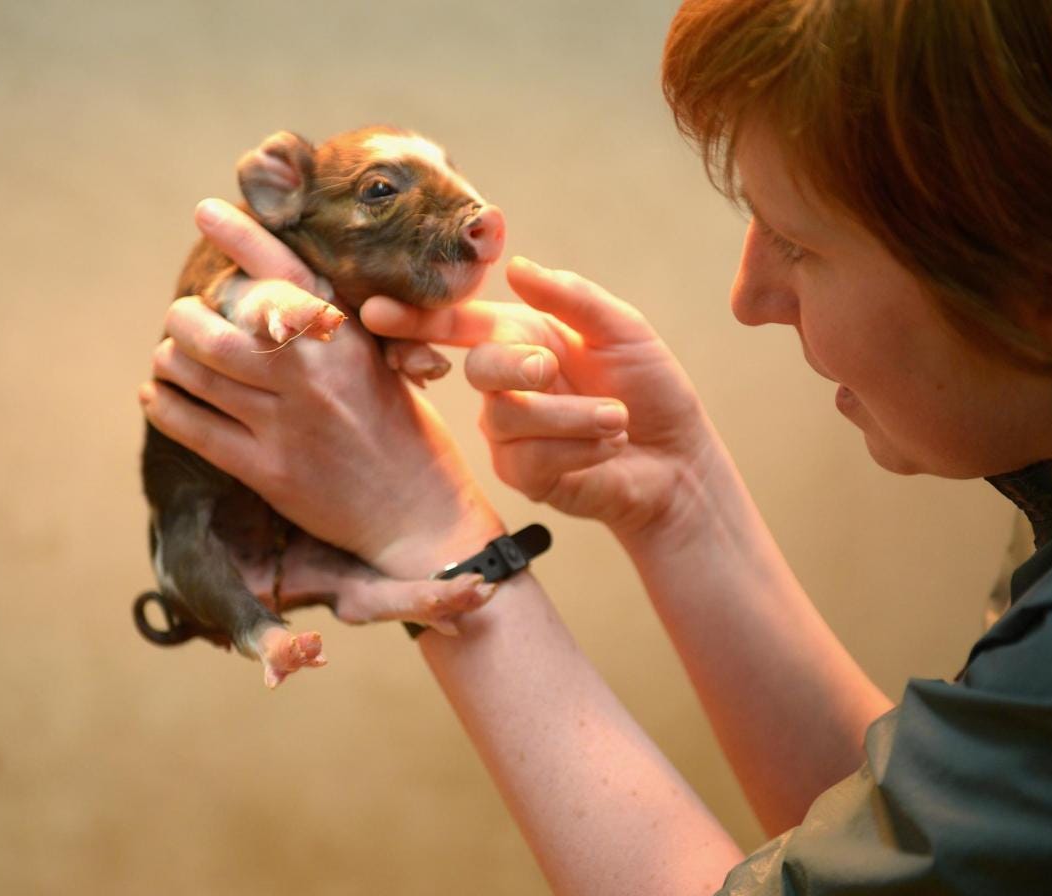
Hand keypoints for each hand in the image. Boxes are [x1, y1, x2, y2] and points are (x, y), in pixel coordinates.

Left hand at [139, 199, 502, 576]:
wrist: (420, 515)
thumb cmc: (407, 436)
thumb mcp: (383, 367)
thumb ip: (334, 334)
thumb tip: (276, 293)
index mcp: (346, 341)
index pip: (284, 274)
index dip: (240, 237)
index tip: (206, 211)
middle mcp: (312, 375)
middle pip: (218, 327)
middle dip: (186, 316)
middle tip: (182, 315)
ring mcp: (286, 424)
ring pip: (198, 373)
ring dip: (171, 359)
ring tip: (170, 356)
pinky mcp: (267, 470)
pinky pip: (195, 429)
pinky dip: (165, 407)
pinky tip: (156, 396)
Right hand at [362, 257, 717, 547]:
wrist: (676, 460)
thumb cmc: (650, 389)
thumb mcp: (621, 330)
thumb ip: (570, 296)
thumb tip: (516, 265)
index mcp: (523, 336)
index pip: (459, 324)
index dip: (416, 319)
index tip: (375, 311)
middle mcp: (507, 382)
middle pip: (479, 367)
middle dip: (515, 365)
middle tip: (552, 368)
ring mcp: (509, 431)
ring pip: (507, 417)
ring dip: (570, 417)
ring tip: (619, 420)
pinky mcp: (522, 474)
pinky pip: (527, 458)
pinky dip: (577, 449)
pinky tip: (608, 447)